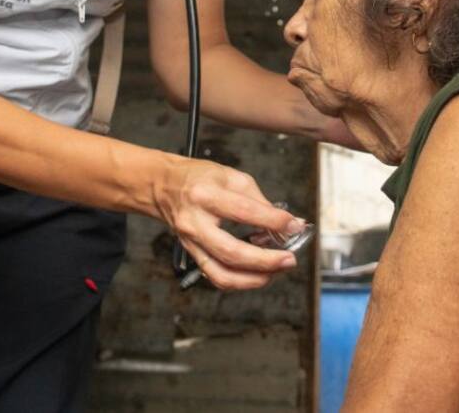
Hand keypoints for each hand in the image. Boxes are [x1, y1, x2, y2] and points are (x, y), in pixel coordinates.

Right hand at [154, 157, 304, 289]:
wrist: (164, 186)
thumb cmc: (199, 178)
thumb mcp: (232, 177)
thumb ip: (260, 200)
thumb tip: (288, 222)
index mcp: (206, 195)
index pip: (243, 211)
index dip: (273, 221)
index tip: (294, 225)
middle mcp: (195, 222)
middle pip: (232, 251)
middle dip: (266, 260)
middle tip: (289, 259)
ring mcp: (192, 243)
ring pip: (222, 273)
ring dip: (254, 278)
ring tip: (277, 271)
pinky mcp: (193, 255)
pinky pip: (216, 277)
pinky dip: (240, 280)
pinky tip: (258, 274)